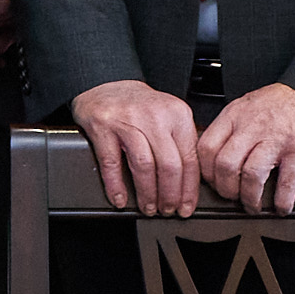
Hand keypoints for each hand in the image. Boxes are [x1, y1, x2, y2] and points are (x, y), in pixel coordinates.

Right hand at [72, 79, 202, 216]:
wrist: (108, 83)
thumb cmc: (141, 105)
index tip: (187, 206)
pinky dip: (116, 185)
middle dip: (170, 195)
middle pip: (169, 165)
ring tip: (148, 207)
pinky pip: (112, 163)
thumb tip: (190, 183)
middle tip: (168, 210)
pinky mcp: (104, 127)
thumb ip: (181, 142)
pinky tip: (120, 198)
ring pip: (144, 166)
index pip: (190, 158)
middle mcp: (155, 116)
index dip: (189, 189)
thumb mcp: (169, 116)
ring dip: (147, 193)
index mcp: (177, 115)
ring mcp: (128, 121)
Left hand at [198, 83, 294, 214]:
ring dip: (249, 198)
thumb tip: (214, 156)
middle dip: (225, 189)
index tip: (213, 182)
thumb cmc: (283, 100)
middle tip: (232, 197)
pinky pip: (286, 182)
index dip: (206, 172)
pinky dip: (281, 200)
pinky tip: (280, 207)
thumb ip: (231, 126)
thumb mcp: (248, 104)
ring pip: (251, 175)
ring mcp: (276, 137)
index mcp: (235, 114)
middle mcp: (253, 125)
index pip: (207, 147)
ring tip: (253, 206)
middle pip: (225, 164)